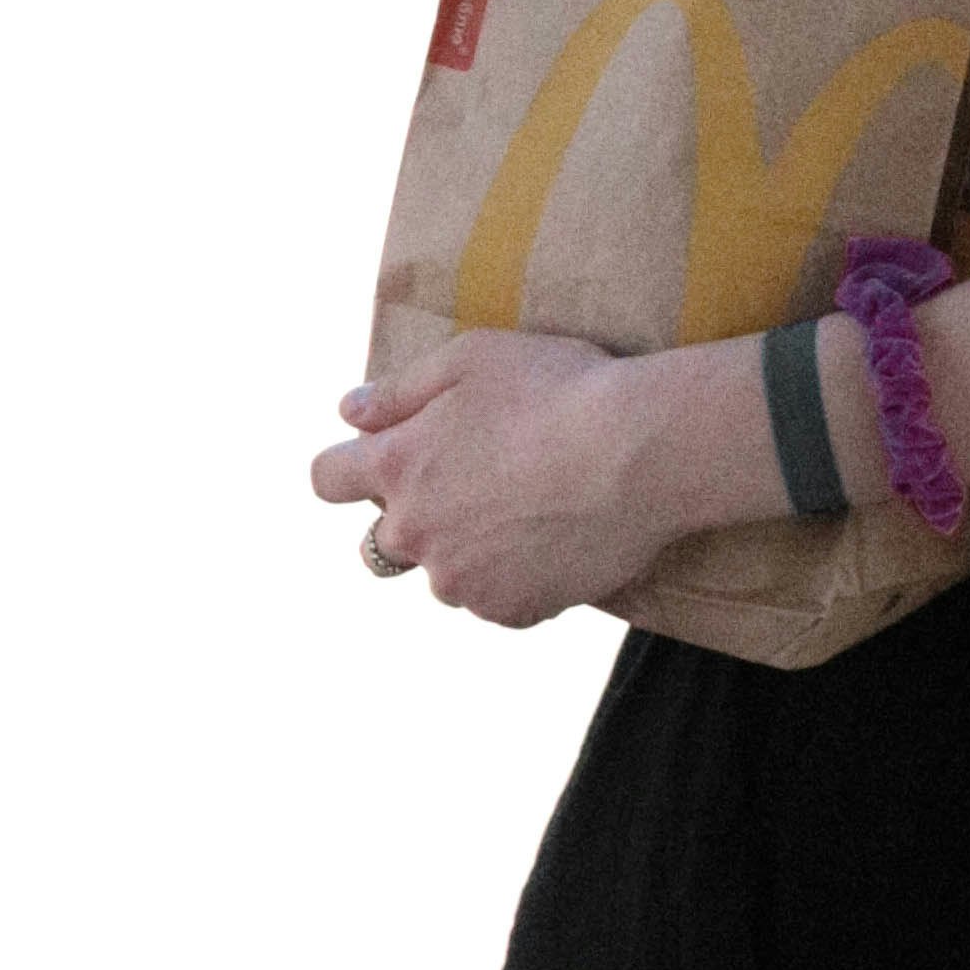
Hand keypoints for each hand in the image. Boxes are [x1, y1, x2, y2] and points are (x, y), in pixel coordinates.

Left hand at [312, 330, 685, 629]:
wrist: (641, 452)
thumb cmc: (559, 389)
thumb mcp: (472, 359)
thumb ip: (400, 390)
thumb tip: (349, 413)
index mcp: (398, 468)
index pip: (327, 479)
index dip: (348, 467)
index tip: (384, 456)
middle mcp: (417, 534)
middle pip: (381, 542)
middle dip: (415, 517)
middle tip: (477, 482)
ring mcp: (463, 581)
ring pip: (445, 574)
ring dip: (468, 550)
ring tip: (530, 508)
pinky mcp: (512, 610)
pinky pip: (497, 599)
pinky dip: (516, 576)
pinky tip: (555, 536)